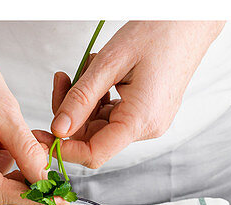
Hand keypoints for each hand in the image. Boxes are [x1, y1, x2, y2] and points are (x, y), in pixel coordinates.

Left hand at [40, 21, 223, 169]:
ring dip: (86, 100)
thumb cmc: (157, 34)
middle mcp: (147, 129)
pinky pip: (114, 114)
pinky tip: (101, 71)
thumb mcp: (110, 63)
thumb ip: (82, 99)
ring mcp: (149, 122)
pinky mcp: (148, 113)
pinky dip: (100, 96)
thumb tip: (58, 129)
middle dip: (72, 114)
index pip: (95, 154)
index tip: (42, 134)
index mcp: (140, 121)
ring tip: (88, 65)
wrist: (189, 24)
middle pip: (95, 138)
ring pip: (102, 124)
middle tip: (61, 78)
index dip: (65, 148)